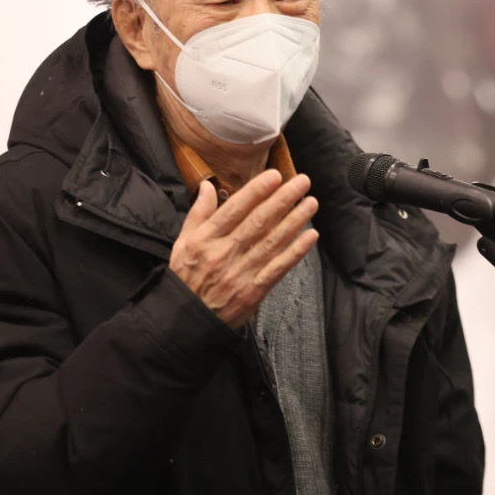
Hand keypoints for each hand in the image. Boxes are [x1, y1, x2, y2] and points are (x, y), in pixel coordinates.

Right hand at [168, 170, 319, 329]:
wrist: (187, 319)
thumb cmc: (186, 277)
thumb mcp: (183, 242)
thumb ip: (198, 213)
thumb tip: (206, 186)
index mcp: (206, 239)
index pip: (235, 209)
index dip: (256, 191)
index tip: (275, 175)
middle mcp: (224, 253)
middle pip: (258, 221)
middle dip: (283, 199)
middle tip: (302, 182)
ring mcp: (240, 272)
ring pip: (272, 241)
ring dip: (295, 220)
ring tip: (311, 203)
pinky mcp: (254, 291)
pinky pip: (278, 267)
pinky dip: (296, 251)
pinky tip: (310, 236)